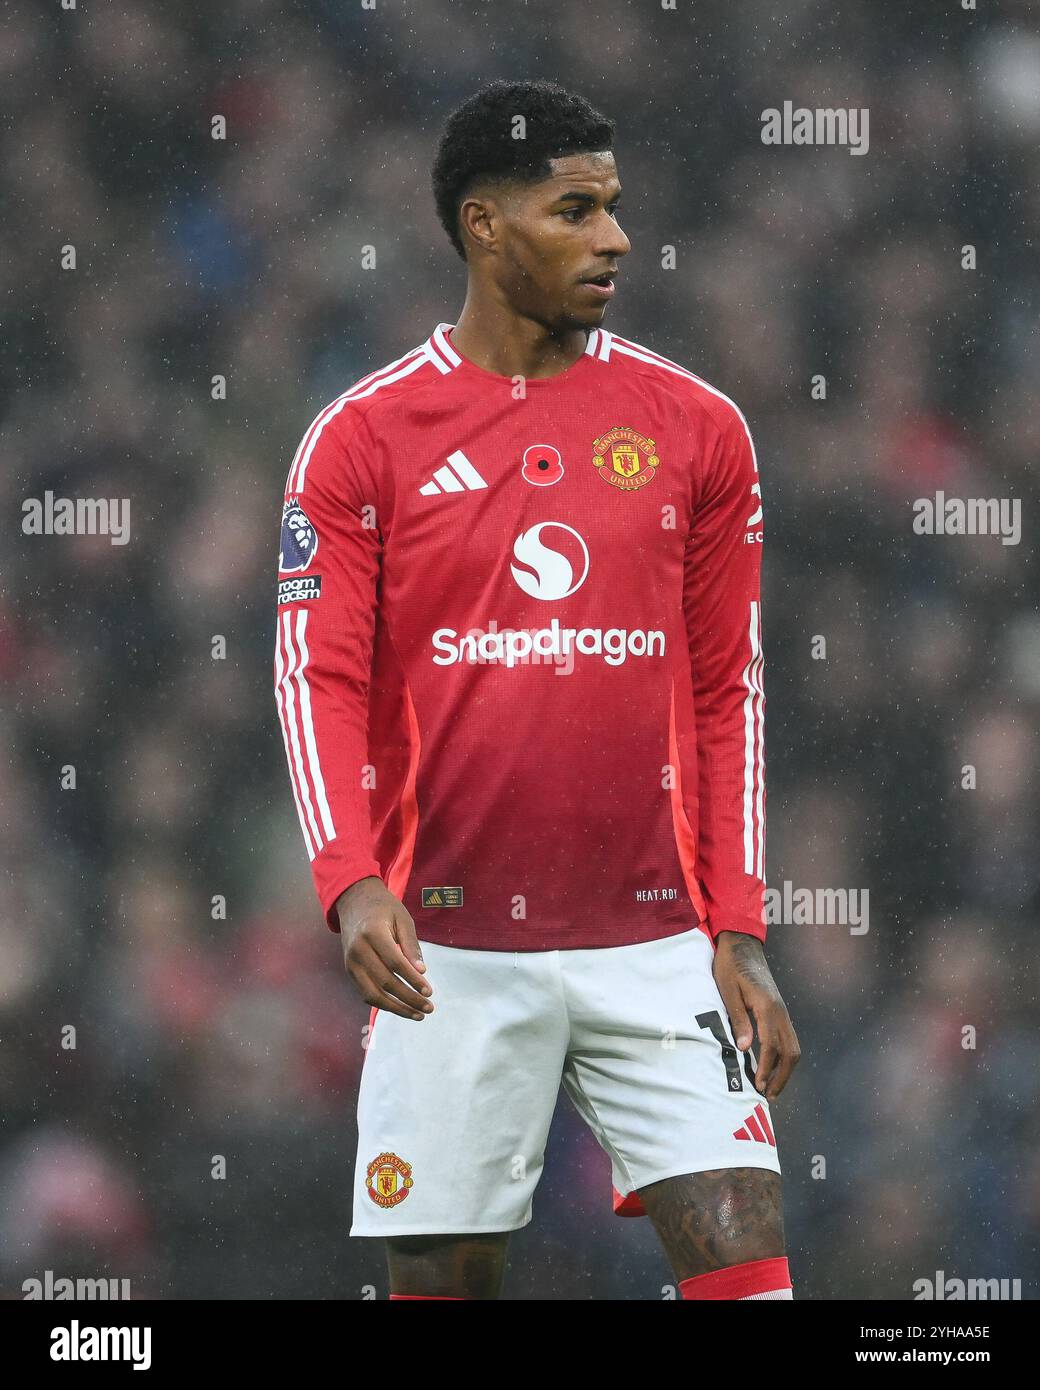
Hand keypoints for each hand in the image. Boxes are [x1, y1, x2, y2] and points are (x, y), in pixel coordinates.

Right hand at [334, 877, 433, 1021]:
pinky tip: (402, 1007)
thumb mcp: (402, 919)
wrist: (354, 901)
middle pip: (385, 982)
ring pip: (373, 994)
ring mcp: (350, 962)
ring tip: (418, 1014)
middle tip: (429, 1007)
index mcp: (372, 933)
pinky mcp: (349, 970)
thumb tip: (421, 972)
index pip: (395, 963)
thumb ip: (411, 945)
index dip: (413, 980)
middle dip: (409, 998)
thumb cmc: (384, 908)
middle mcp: (358, 950)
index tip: (429, 991)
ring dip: (396, 1008)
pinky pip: (365, 993)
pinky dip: (384, 1003)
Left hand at [712, 931, 799, 1100]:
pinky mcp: (780, 1010)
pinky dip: (784, 1057)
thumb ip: (737, 1019)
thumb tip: (744, 1049)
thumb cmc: (730, 966)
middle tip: (769, 1095)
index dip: (767, 1069)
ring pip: (794, 1046)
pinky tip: (773, 1066)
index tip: (759, 1087)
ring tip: (772, 1088)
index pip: (771, 1046)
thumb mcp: (727, 991)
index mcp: (767, 1006)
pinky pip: (789, 1038)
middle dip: (781, 1076)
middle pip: (790, 1052)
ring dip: (785, 1069)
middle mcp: (780, 1011)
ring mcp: (783, 1011)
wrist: (741, 944)